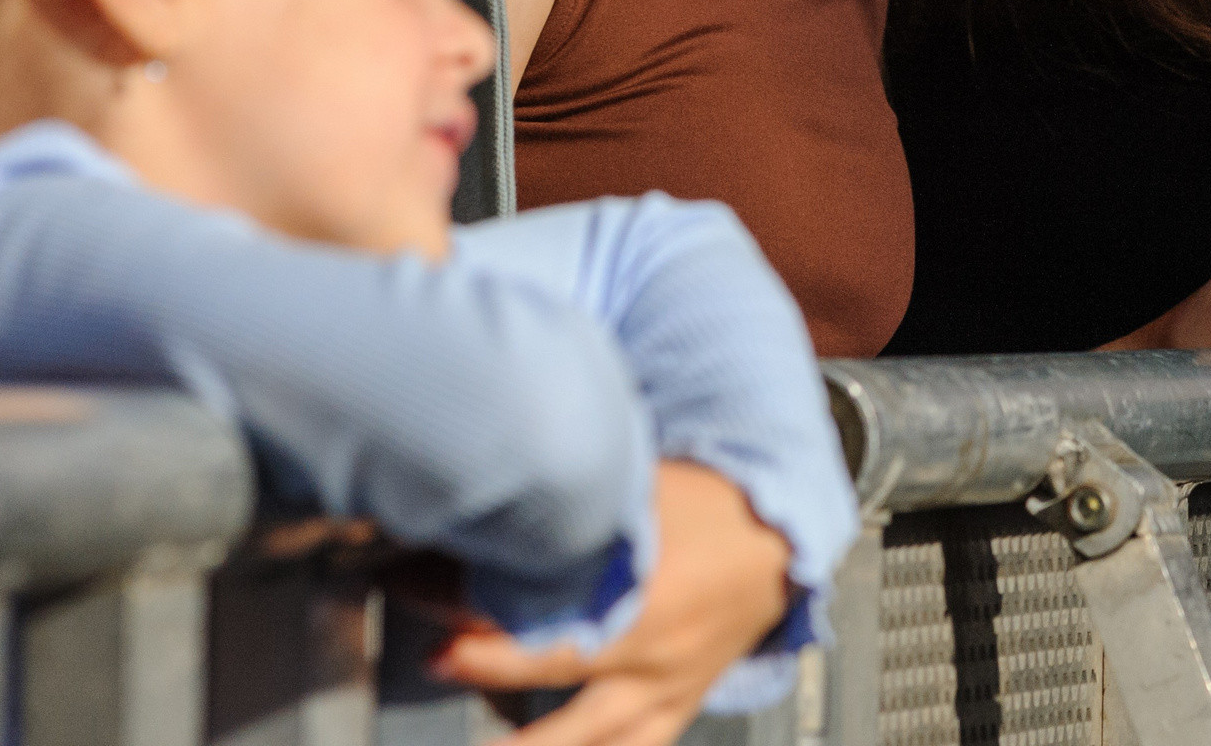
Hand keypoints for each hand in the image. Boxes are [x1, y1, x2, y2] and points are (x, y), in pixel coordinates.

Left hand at [433, 462, 793, 745]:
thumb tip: (500, 503)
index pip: (548, 605)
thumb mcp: (645, 490)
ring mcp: (667, 686)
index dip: (482, 609)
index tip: (427, 597)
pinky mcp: (678, 705)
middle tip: (438, 660)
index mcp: (645, 589)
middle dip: (488, 668)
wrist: (782, 542)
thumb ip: (581, 509)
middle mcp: (653, 648)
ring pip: (593, 735)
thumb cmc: (713, 504)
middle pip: (558, 669)